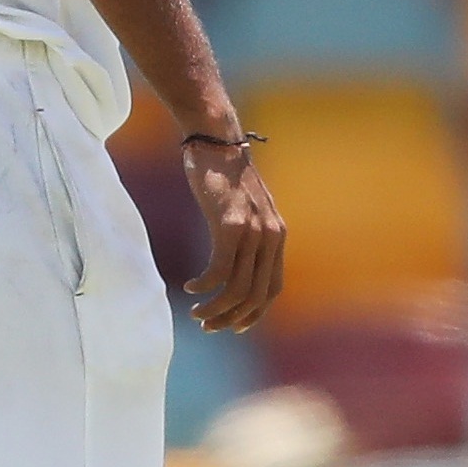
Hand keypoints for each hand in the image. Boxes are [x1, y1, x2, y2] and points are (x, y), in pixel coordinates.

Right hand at [180, 139, 285, 332]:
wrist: (217, 141)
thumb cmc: (223, 177)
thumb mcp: (243, 210)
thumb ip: (246, 237)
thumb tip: (235, 266)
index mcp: (277, 237)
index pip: (273, 289)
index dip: (254, 313)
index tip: (232, 326)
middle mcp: (271, 237)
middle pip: (257, 295)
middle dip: (232, 318)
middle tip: (207, 325)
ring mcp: (254, 231)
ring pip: (239, 288)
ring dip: (216, 308)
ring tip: (196, 314)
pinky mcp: (231, 224)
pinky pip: (220, 270)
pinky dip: (205, 286)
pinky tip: (190, 288)